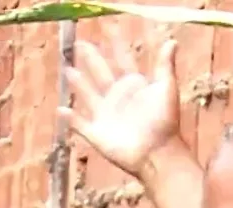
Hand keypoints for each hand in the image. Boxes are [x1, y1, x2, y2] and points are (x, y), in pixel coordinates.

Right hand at [61, 25, 185, 178]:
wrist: (157, 153)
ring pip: (88, 95)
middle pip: (100, 73)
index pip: (121, 60)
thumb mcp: (166, 89)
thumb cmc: (165, 121)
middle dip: (91, 59)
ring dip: (78, 83)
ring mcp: (106, 116)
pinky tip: (60, 110)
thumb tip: (171, 40)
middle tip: (80, 44)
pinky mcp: (97, 134)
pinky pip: (80, 125)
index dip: (115, 46)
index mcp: (133, 86)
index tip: (108, 29)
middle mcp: (117, 98)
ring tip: (67, 70)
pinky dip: (70, 119)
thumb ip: (165, 65)